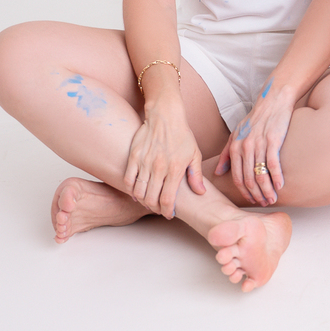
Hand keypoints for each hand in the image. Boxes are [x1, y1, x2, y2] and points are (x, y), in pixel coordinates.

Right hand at [123, 94, 205, 216]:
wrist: (165, 116)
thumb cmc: (182, 135)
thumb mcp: (194, 154)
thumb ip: (196, 175)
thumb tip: (201, 193)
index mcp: (175, 169)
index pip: (168, 199)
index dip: (168, 211)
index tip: (169, 214)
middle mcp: (159, 167)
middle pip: (152, 199)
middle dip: (155, 208)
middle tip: (159, 209)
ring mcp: (144, 162)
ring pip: (139, 192)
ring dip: (143, 201)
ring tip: (149, 201)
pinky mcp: (134, 156)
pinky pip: (128, 180)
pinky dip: (131, 189)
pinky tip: (137, 192)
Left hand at [215, 78, 291, 206]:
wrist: (273, 100)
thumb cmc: (256, 118)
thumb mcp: (236, 133)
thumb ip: (226, 153)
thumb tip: (218, 172)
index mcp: (235, 146)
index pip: (237, 176)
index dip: (244, 191)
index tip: (252, 200)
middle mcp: (245, 147)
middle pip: (248, 179)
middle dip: (256, 194)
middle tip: (263, 204)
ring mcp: (259, 144)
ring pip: (260, 174)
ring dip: (267, 190)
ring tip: (272, 198)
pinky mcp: (273, 140)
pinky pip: (273, 164)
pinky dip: (276, 177)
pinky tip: (280, 185)